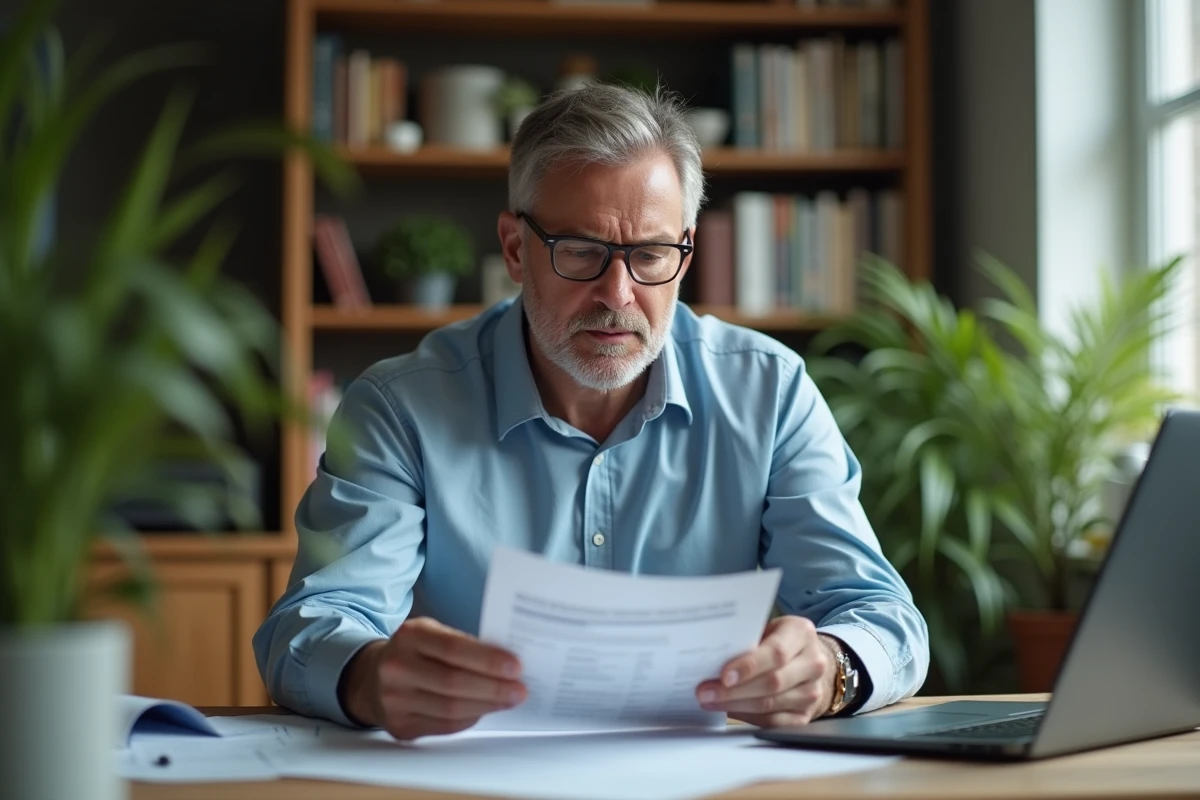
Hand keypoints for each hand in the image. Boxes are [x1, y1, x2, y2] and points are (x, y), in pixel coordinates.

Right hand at [339, 617, 526, 739]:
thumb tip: (508, 663)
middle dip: (493, 688)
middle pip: (453, 683)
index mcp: (410, 636)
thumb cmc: (415, 652)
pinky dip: (470, 718)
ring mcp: (394, 700)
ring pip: (451, 709)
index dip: (487, 660)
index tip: (516, 666)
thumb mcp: (432, 634)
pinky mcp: (399, 726)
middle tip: (520, 689)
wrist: (372, 676)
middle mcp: (396, 667)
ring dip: (487, 706)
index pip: (453, 649)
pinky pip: (444, 726)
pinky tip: (485, 710)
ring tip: (509, 700)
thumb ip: (463, 644)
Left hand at [694, 615, 836, 727]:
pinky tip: (729, 710)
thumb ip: (748, 639)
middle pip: (772, 682)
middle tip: (705, 693)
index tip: (723, 675)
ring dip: (736, 705)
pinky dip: (748, 717)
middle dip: (734, 691)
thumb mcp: (769, 628)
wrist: (808, 660)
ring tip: (710, 701)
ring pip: (770, 705)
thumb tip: (712, 656)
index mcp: (802, 634)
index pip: (776, 653)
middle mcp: (813, 663)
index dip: (749, 666)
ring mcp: (812, 692)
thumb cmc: (779, 640)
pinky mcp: (806, 715)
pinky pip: (773, 722)